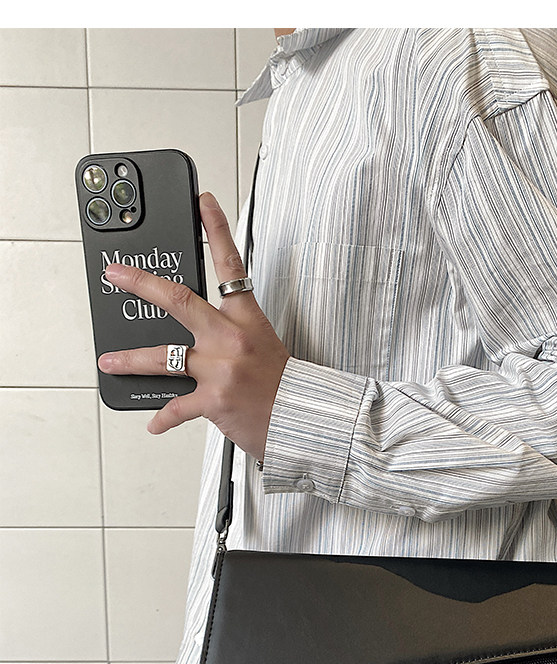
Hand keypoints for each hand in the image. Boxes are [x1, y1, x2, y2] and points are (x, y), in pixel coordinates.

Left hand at [97, 192, 290, 460]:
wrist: (302, 419)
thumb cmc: (285, 386)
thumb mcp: (264, 346)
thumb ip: (231, 336)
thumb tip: (199, 339)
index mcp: (247, 321)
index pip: (230, 266)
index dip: (216, 230)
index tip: (202, 204)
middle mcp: (231, 339)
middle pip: (178, 301)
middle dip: (142, 284)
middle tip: (116, 274)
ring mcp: (220, 370)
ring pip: (163, 357)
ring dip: (131, 359)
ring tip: (110, 360)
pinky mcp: (214, 400)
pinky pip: (178, 408)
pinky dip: (164, 418)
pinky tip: (153, 423)